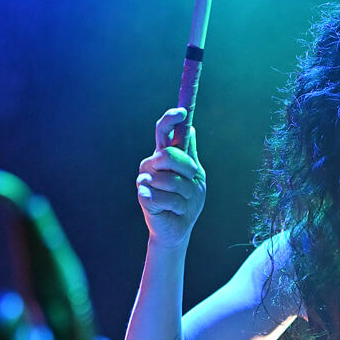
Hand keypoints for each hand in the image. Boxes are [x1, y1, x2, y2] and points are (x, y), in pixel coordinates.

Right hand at [136, 108, 205, 247]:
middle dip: (187, 170)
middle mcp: (151, 164)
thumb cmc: (187, 201)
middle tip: (191, 183)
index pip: (163, 131)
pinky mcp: (143, 196)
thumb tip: (190, 128)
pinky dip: (177, 206)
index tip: (182, 112)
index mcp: (164, 156)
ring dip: (185, 194)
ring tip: (181, 202)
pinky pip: (166, 197)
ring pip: (171, 180)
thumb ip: (190, 154)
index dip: (170, 119)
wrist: (179, 228)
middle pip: (170, 155)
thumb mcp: (196, 176)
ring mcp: (144, 179)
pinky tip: (173, 210)